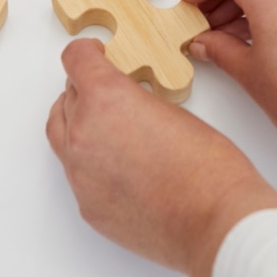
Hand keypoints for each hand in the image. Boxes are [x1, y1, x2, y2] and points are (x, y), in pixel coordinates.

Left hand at [46, 39, 276, 274]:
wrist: (215, 222)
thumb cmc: (209, 168)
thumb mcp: (172, 110)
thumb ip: (135, 102)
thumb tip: (125, 106)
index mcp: (105, 99)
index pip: (76, 60)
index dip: (86, 54)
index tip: (93, 56)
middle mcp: (83, 133)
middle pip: (68, 96)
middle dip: (85, 89)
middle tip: (105, 91)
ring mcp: (80, 174)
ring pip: (61, 134)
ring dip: (78, 123)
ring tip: (104, 126)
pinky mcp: (87, 204)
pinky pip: (76, 174)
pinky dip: (88, 163)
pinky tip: (115, 167)